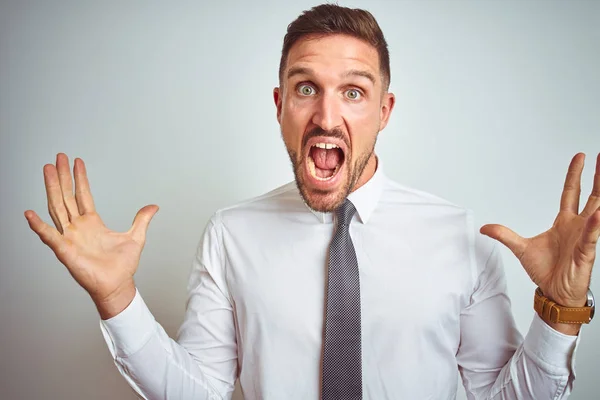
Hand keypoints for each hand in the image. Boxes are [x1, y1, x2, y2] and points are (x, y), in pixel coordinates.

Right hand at [25, 153, 158, 318]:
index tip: (76, 162)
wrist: (118, 285)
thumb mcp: (136, 237)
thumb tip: (154, 206)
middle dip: (62, 177)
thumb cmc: (122, 266)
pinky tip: (30, 214)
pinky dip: (39, 226)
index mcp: (92, 223)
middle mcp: (78, 227)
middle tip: (57, 158)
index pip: (82, 195)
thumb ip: (141, 220)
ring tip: (47, 171)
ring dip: (51, 190)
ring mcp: (69, 237)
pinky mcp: (65, 250)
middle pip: (66, 196)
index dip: (79, 178)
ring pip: (57, 208)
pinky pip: (49, 236)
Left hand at [480, 153, 599, 333]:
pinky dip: (595, 225)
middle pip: (590, 196)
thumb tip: (485, 228)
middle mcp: (577, 226)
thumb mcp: (521, 248)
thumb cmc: (545, 271)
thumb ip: (504, 235)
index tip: (579, 158)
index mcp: (564, 223)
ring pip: (597, 211)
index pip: (571, 193)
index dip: (574, 175)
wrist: (553, 293)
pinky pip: (592, 236)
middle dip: (596, 177)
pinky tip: (598, 213)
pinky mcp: (586, 252)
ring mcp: (584, 237)